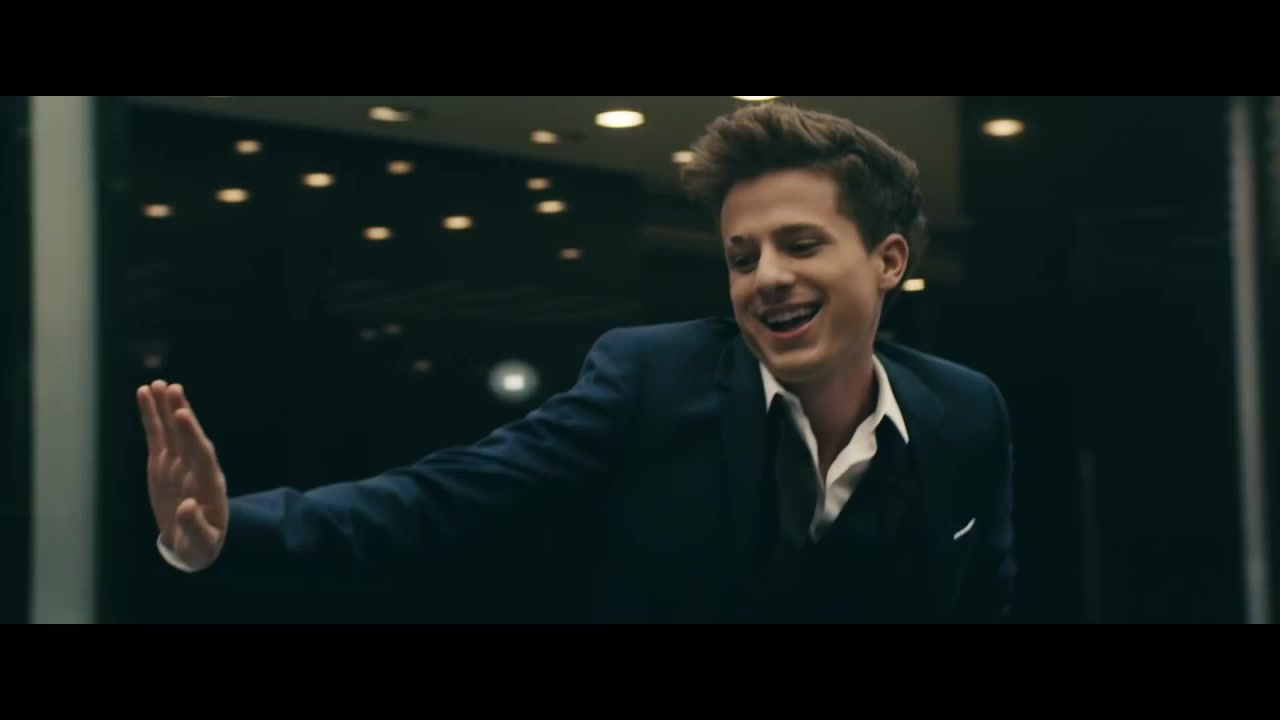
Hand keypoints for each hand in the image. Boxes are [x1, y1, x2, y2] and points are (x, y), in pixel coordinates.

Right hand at [137, 381, 228, 570]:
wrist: (196, 543)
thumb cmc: (202, 545)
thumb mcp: (202, 543)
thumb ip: (196, 526)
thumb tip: (188, 508)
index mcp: (208, 484)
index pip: (201, 454)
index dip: (191, 434)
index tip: (183, 414)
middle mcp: (195, 468)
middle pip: (187, 436)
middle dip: (179, 412)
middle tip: (171, 388)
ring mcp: (178, 464)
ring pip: (171, 431)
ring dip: (165, 407)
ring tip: (156, 384)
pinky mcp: (163, 464)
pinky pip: (156, 436)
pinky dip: (151, 417)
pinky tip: (145, 395)